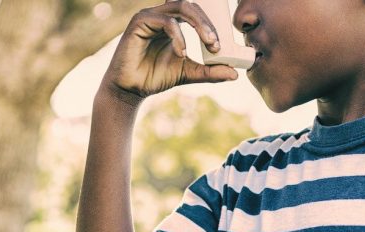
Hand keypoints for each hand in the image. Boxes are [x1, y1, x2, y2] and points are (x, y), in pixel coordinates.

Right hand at [100, 0, 237, 105]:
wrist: (130, 90)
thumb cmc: (154, 78)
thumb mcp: (188, 73)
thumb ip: (209, 72)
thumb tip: (234, 74)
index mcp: (173, 23)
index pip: (197, 11)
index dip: (211, 22)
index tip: (222, 44)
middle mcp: (161, 15)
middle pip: (192, 6)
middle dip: (208, 23)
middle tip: (217, 44)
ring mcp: (150, 16)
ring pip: (181, 8)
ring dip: (199, 25)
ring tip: (209, 45)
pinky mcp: (139, 22)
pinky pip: (166, 21)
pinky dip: (178, 36)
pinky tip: (182, 53)